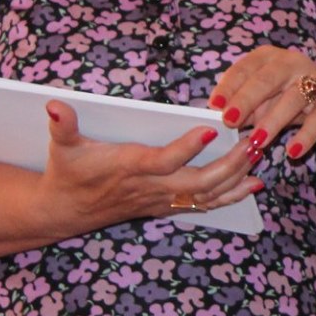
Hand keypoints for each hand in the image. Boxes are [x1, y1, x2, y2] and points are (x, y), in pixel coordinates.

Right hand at [44, 101, 261, 226]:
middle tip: (254, 142)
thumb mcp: (62, 147)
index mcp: (130, 168)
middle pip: (198, 182)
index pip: (164, 160)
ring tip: (261, 155)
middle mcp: (151, 187)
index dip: (187, 148)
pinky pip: (205, 204)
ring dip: (237, 178)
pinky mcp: (166, 206)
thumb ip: (63, 125)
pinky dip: (231, 195)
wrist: (63, 211)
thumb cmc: (66, 173)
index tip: (211, 130)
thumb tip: (54, 104)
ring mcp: (161, 200)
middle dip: (230, 164)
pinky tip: (254, 183)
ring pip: (207, 195)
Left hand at [208, 47, 315, 166]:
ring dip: (273, 120)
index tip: (215, 106)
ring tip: (257, 141)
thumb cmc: (289, 96)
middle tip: (230, 120)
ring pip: (293, 99)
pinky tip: (292, 152)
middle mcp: (292, 64)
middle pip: (267, 79)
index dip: (229, 86)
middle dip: (246, 99)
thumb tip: (218, 119)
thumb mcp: (265, 97)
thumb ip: (244, 106)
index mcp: (269, 58)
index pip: (245, 68)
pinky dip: (305, 136)